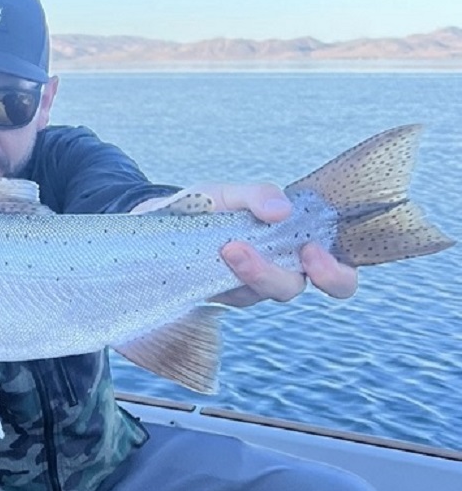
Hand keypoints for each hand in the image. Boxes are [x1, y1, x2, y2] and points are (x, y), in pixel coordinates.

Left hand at [133, 183, 357, 306]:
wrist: (153, 222)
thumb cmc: (203, 207)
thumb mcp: (226, 193)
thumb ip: (256, 195)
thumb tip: (282, 209)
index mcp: (291, 248)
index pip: (335, 274)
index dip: (335, 273)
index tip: (312, 251)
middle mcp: (272, 273)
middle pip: (291, 289)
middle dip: (273, 275)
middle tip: (246, 252)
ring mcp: (240, 289)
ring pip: (255, 295)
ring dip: (245, 273)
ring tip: (226, 248)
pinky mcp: (211, 297)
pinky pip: (220, 296)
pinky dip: (215, 277)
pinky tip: (203, 259)